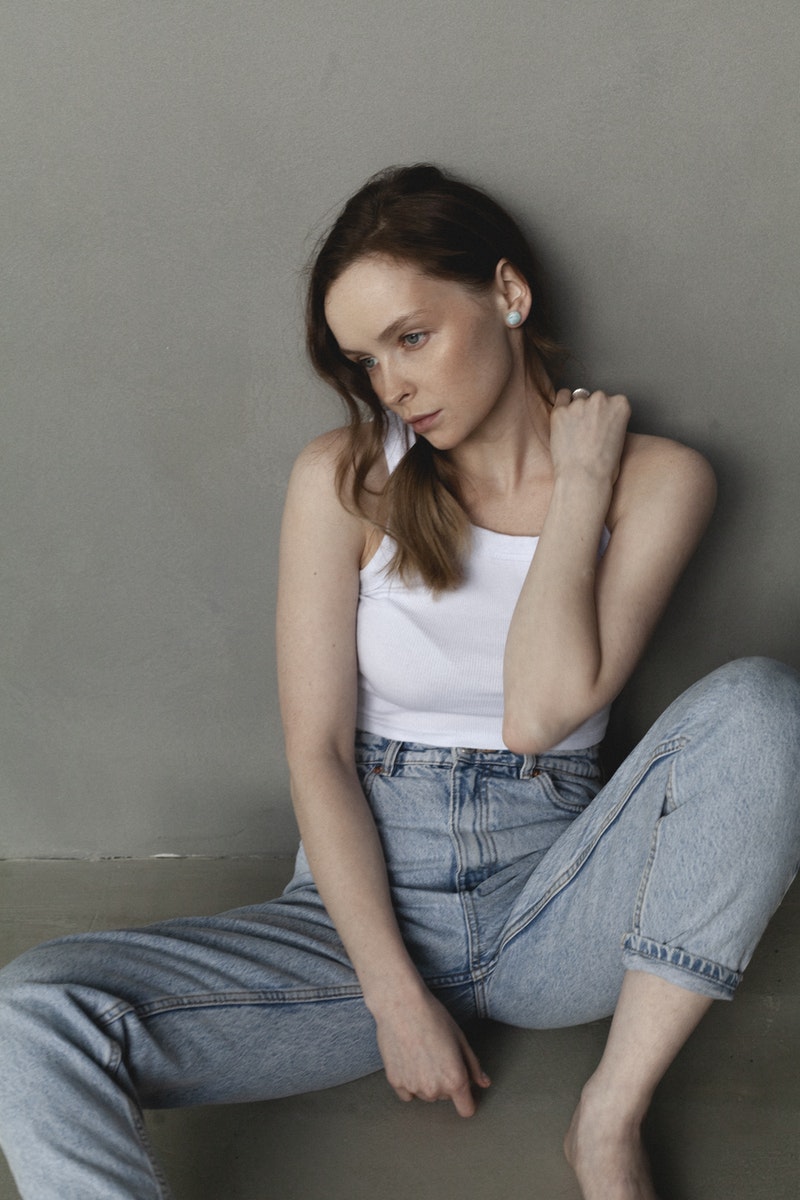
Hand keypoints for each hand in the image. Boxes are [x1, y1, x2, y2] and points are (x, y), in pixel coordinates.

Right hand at [373, 987, 489, 1117]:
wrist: (400, 1004)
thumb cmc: (433, 1016)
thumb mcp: (460, 1038)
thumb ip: (473, 1065)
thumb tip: (484, 1082)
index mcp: (455, 1079)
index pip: (466, 1109)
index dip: (467, 1099)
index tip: (463, 1089)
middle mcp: (434, 1089)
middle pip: (445, 1097)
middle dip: (445, 1082)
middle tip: (438, 1055)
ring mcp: (413, 1087)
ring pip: (426, 1094)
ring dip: (427, 1081)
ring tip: (422, 1053)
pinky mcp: (395, 1082)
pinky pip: (407, 1092)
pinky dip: (409, 1081)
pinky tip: (408, 1059)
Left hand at [550, 387, 630, 487]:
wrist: (584, 478)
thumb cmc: (603, 467)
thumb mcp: (620, 440)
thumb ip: (612, 422)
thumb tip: (600, 420)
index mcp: (620, 405)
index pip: (612, 400)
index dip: (606, 415)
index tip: (602, 426)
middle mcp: (601, 400)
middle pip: (595, 398)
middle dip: (592, 411)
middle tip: (587, 432)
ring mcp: (579, 404)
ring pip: (577, 398)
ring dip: (576, 410)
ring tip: (574, 431)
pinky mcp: (560, 411)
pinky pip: (560, 398)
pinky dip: (562, 407)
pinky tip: (563, 421)